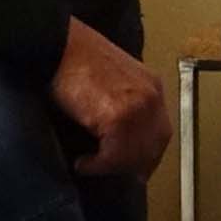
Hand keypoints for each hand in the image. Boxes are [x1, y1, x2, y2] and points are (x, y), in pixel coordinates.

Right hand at [51, 17, 169, 178]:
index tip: (137, 168)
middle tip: (116, 175)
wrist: (58, 44)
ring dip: (113, 167)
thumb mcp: (112, 79)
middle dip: (135, 165)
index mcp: (152, 86)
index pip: (161, 132)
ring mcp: (137, 107)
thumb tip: (118, 136)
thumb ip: (123, 102)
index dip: (149, 154)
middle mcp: (151, 98)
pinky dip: (97, 165)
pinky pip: (113, 155)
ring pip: (134, 155)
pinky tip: (83, 163)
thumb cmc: (75, 60)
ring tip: (92, 166)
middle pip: (153, 147)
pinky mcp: (117, 117)